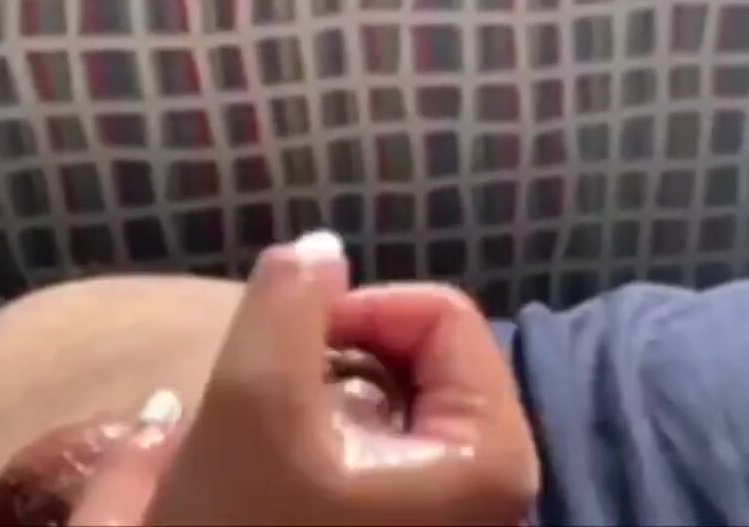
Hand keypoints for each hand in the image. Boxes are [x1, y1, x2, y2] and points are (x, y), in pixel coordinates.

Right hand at [72, 232, 537, 524]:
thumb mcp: (252, 404)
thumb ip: (290, 303)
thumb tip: (321, 249)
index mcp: (494, 459)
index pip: (443, 315)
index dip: (355, 311)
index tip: (287, 350)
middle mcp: (497, 487)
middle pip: (427, 355)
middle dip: (341, 358)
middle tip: (276, 398)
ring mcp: (457, 510)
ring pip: (400, 397)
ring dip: (326, 395)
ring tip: (272, 438)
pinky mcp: (415, 523)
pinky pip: (386, 444)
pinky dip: (330, 434)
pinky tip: (283, 467)